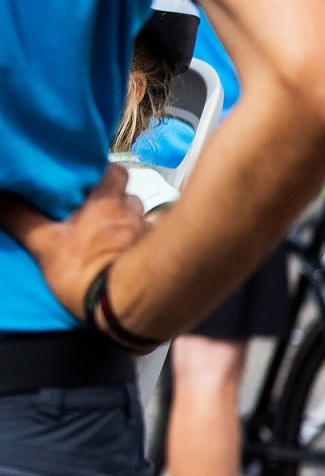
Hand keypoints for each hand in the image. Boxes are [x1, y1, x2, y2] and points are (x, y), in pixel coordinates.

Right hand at [0, 167, 147, 322]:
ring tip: (112, 231)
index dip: (104, 173)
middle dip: (116, 198)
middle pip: (129, 194)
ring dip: (129, 220)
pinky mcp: (158, 256)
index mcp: (105, 202)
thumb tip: (0, 198)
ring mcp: (148, 233)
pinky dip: (141, 242)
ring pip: (141, 217)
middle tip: (98, 209)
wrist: (122, 304)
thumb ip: (21, 218)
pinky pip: (151, 241)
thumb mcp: (44, 244)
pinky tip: (130, 252)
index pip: (114, 172)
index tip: (89, 180)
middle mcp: (132, 212)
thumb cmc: (83, 269)